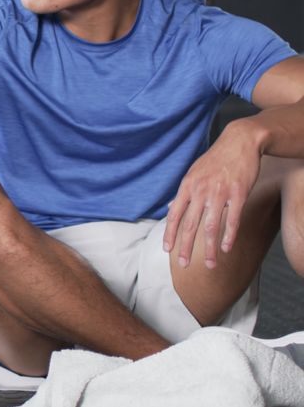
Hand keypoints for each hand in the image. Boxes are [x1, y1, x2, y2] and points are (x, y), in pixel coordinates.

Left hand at [163, 121, 262, 268]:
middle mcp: (200, 191)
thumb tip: (171, 207)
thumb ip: (183, 192)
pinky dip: (229, 236)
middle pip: (189, 225)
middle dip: (185, 247)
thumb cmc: (216, 159)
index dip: (169, 234)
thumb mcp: (193, 172)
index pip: (174, 215)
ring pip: (211, 227)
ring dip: (208, 248)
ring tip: (209, 264)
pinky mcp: (238, 193)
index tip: (167, 250)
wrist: (239, 142)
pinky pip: (232, 219)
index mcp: (187, 187)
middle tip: (183, 264)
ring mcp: (219, 193)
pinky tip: (226, 248)